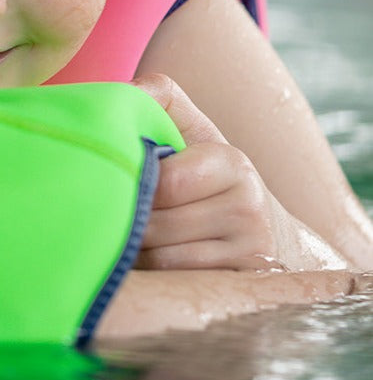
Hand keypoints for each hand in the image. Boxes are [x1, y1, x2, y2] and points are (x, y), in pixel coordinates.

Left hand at [133, 73, 348, 271]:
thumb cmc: (210, 175)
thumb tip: (125, 92)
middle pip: (157, 225)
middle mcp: (249, 209)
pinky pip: (174, 285)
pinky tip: (147, 262)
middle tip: (108, 211)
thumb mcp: (194, 130)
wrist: (271, 234)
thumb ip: (160, 99)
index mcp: (233, 163)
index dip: (132, 184)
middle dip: (126, 220)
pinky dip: (151, 276)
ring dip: (134, 251)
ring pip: (162, 260)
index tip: (116, 180)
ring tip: (127, 234)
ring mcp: (249, 254)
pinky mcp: (240, 287)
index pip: (165, 182)